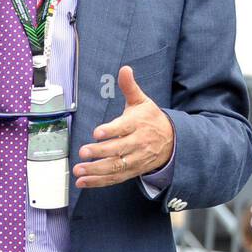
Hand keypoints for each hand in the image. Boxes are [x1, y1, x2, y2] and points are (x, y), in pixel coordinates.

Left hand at [74, 66, 173, 187]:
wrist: (173, 141)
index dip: (111, 131)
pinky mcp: (132, 170)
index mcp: (138, 124)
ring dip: (96, 171)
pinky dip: (99, 182)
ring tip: (79, 171)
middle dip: (99, 152)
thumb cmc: (151, 118)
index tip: (97, 133)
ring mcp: (136, 159)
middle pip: (118, 149)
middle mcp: (138, 143)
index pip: (124, 128)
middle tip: (83, 152)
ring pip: (116, 166)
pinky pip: (115, 178)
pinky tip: (83, 182)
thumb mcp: (142, 101)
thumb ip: (129, 87)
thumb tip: (124, 69)